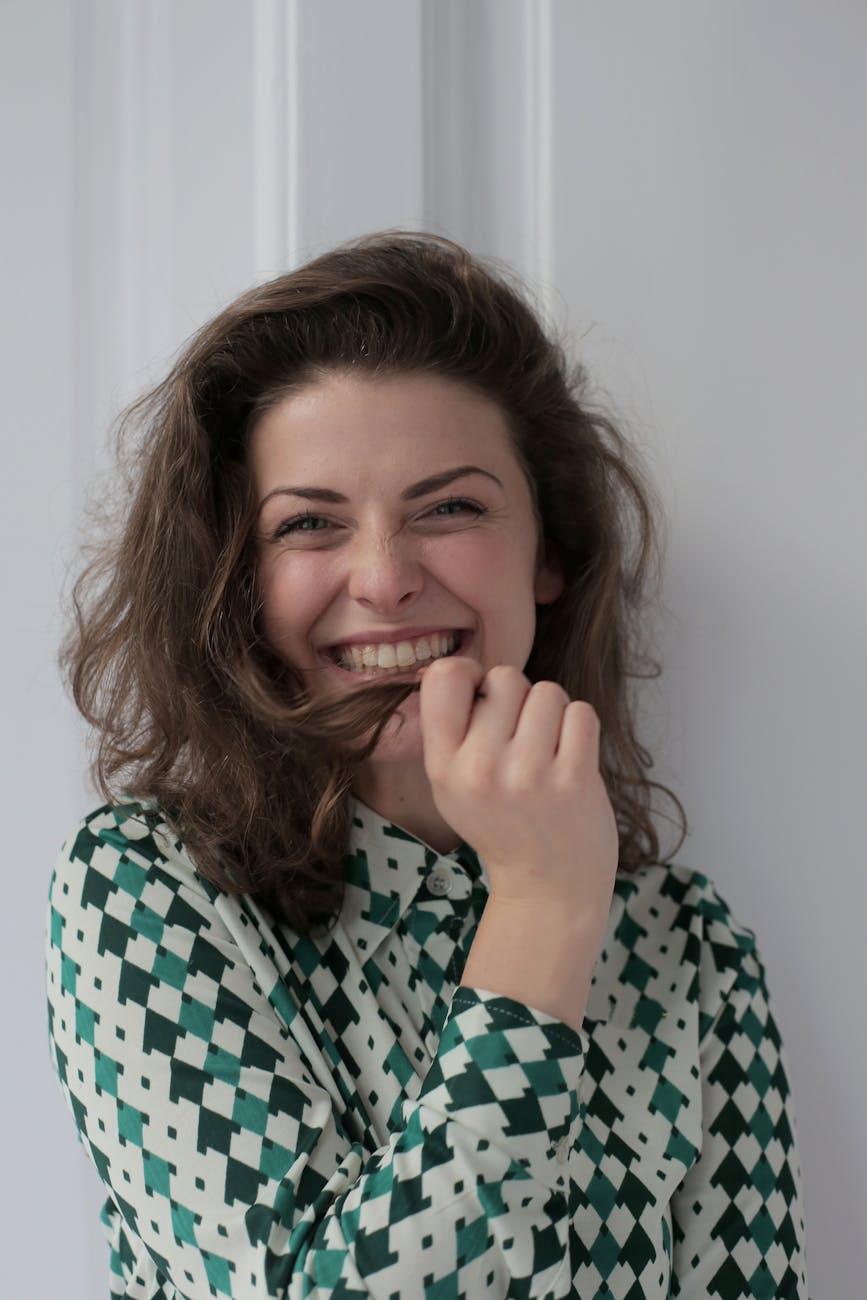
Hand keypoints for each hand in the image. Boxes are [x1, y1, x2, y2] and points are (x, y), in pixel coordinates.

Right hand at [419, 656, 617, 917]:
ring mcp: (528, 775)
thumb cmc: (502, 824)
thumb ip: (449, 730)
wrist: (549, 888)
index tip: (483, 694)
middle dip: (520, 698)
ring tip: (548, 751)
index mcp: (442, 766)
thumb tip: (464, 667)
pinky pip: (581, 713)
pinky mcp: (573, 780)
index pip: (443, 677)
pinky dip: (580, 730)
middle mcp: (480, 768)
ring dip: (554, 714)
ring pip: (548, 692)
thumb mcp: (451, 786)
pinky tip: (571, 759)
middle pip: (506, 678)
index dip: (469, 672)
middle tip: (522, 738)